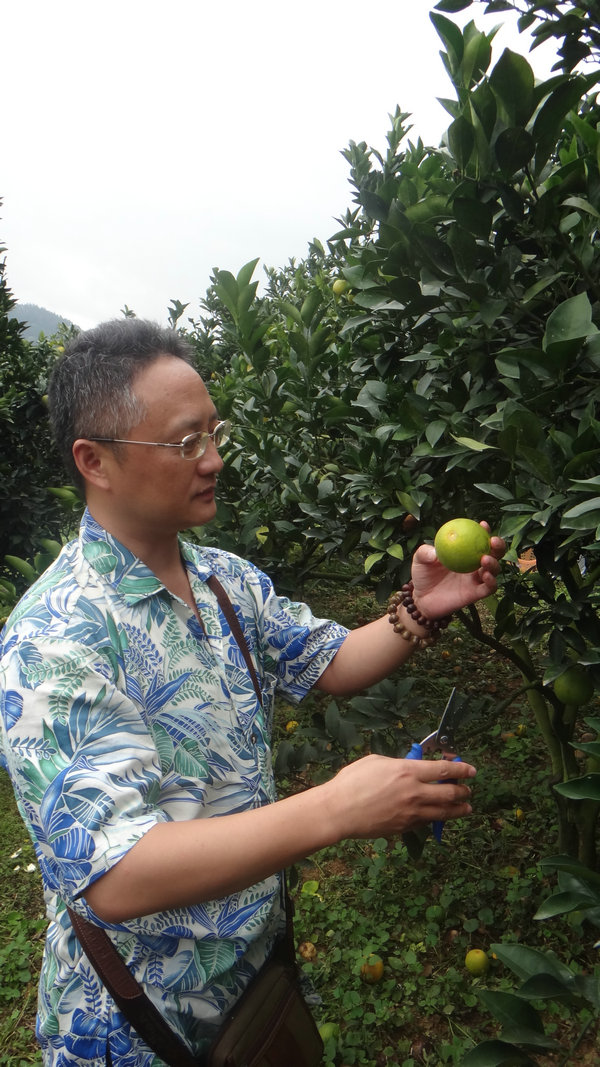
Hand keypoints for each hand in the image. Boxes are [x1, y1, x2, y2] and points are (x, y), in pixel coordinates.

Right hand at [325, 753, 475, 839]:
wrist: (339, 811)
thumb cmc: (352, 781)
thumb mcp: (376, 761)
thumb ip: (399, 764)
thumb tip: (411, 766)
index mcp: (408, 771)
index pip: (444, 770)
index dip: (461, 770)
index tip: (471, 770)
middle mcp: (414, 792)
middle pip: (450, 793)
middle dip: (464, 791)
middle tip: (468, 790)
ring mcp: (411, 812)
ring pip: (444, 812)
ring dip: (459, 809)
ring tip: (466, 808)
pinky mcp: (405, 827)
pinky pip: (427, 823)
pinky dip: (437, 819)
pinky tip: (440, 817)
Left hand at [410, 521, 504, 618]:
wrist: (421, 598)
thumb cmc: (423, 575)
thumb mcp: (420, 560)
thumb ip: (425, 552)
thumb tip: (435, 551)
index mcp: (464, 553)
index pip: (478, 540)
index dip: (484, 531)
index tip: (483, 524)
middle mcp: (474, 565)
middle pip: (494, 553)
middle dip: (498, 546)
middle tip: (493, 541)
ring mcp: (476, 579)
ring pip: (494, 570)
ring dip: (494, 563)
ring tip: (484, 559)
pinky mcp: (476, 594)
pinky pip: (489, 588)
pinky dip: (492, 581)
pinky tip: (486, 575)